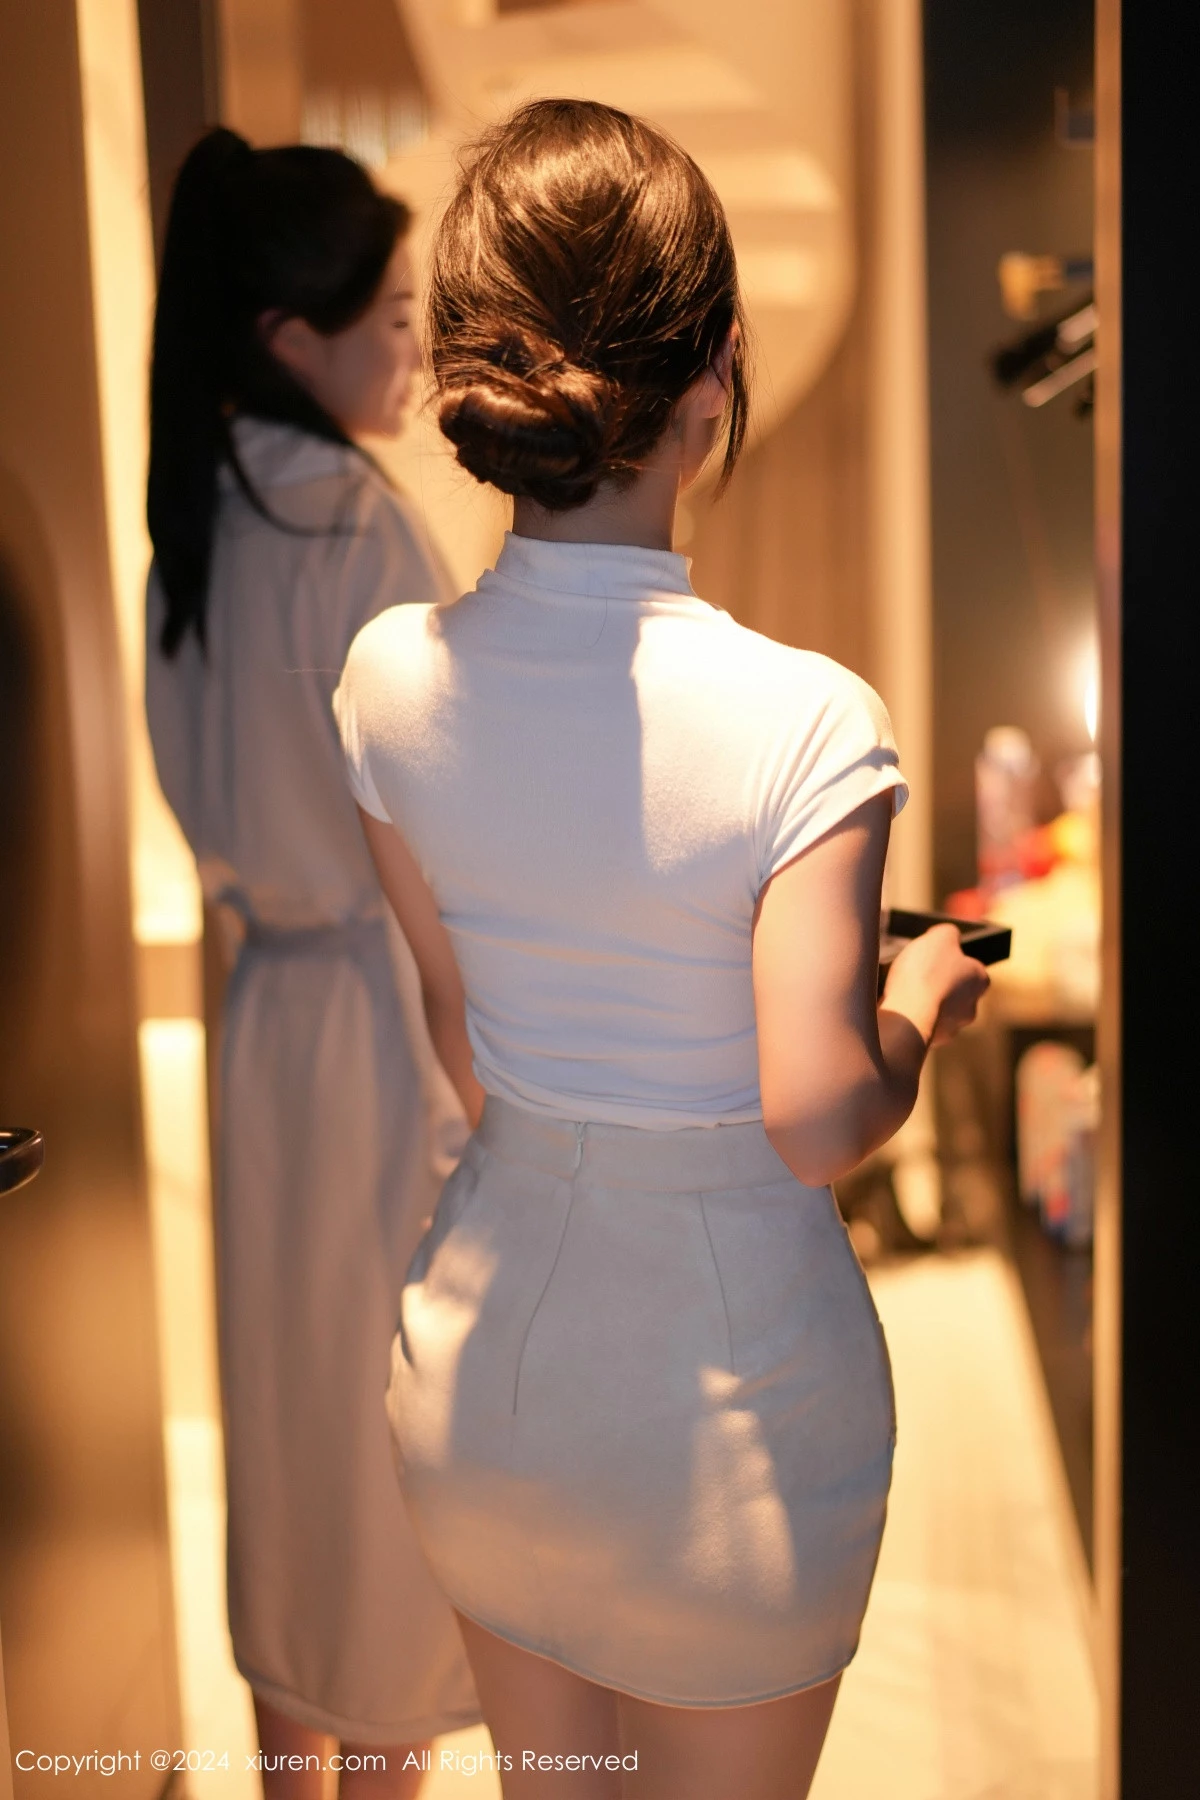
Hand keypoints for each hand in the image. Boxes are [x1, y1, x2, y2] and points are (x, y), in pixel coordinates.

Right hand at [882, 922, 990, 1046]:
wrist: (906, 1013)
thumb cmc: (926, 972)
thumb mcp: (940, 937)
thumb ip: (948, 932)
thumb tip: (949, 935)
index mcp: (980, 981)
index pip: (973, 968)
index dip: (954, 959)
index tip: (937, 955)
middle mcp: (971, 1008)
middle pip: (956, 991)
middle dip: (939, 982)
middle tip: (917, 970)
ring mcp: (951, 1028)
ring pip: (938, 1009)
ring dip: (924, 1000)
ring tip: (901, 987)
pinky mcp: (929, 1042)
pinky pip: (920, 1023)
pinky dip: (911, 1015)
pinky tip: (897, 1005)